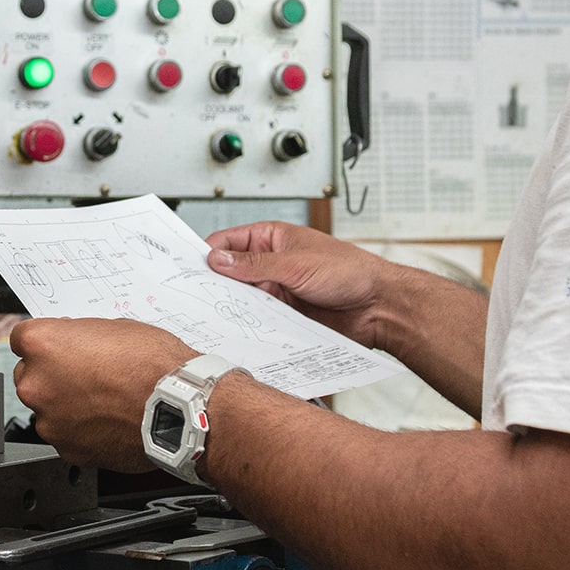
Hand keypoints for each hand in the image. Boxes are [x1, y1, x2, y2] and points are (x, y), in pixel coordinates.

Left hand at [10, 317, 196, 471]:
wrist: (179, 409)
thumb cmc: (153, 366)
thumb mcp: (112, 328)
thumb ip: (79, 337)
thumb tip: (72, 344)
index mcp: (43, 345)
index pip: (22, 338)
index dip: (45, 343)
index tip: (58, 347)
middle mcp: (37, 384)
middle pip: (29, 375)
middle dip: (52, 375)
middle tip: (85, 375)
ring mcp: (49, 420)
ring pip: (47, 408)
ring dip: (65, 404)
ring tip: (102, 400)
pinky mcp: (66, 449)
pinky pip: (64, 434)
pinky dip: (79, 429)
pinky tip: (106, 420)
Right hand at [205, 221, 395, 350]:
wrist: (379, 307)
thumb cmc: (350, 272)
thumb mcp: (296, 263)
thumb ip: (255, 264)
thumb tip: (218, 259)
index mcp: (271, 239)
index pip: (228, 243)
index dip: (208, 254)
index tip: (189, 269)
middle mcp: (271, 265)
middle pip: (231, 274)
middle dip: (215, 284)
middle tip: (197, 297)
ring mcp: (276, 292)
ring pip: (242, 300)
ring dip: (232, 307)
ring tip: (216, 316)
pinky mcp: (283, 317)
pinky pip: (258, 321)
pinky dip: (248, 325)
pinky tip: (240, 331)